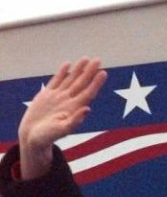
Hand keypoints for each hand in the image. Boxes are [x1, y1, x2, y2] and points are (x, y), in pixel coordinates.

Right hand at [19, 57, 106, 178]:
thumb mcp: (63, 130)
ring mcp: (58, 97)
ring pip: (70, 79)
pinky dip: (62, 72)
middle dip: (89, 72)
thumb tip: (87, 109)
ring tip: (86, 59)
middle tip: (98, 60)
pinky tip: (68, 64)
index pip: (88, 92)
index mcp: (74, 108)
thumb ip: (75, 120)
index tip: (103, 72)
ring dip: (78, 70)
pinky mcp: (47, 95)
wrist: (33, 137)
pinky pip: (56, 81)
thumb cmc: (48, 137)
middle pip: (81, 83)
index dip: (96, 83)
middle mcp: (68, 100)